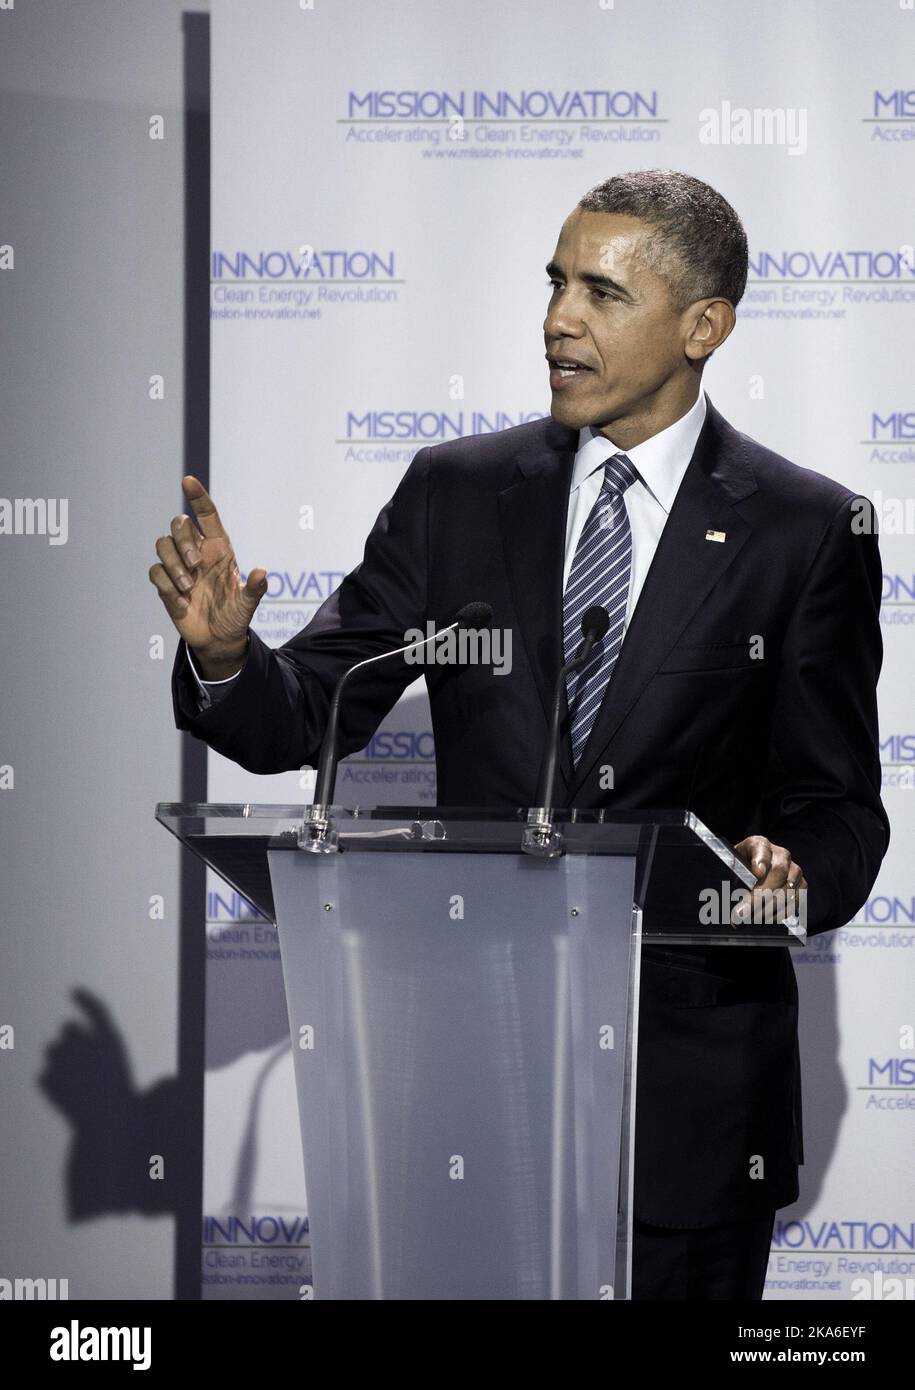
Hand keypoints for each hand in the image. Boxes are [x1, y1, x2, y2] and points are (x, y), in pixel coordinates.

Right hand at [148, 476, 267, 677]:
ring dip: (174, 565)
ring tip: (189, 588)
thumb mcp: (248, 605)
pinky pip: (155, 572)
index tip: (188, 481)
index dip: (197, 496)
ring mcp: (179, 567)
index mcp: (219, 549)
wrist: (218, 640)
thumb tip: (262, 572)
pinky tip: (182, 603)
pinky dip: (167, 586)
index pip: (207, 515)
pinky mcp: (166, 584)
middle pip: (178, 524)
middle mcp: (197, 552)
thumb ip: (255, 589)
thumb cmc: (235, 616)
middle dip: (183, 540)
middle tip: (196, 566)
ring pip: (162, 544)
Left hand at [732, 834, 807, 925]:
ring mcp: (793, 868)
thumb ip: (735, 882)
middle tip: (746, 911)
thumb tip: (737, 910)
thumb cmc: (743, 869)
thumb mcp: (734, 869)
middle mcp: (780, 854)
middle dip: (762, 894)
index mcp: (759, 844)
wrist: (757, 870)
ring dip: (772, 905)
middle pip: (778, 871)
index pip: (761, 848)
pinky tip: (769, 918)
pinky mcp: (801, 883)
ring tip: (756, 918)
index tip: (758, 872)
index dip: (761, 860)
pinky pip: (797, 897)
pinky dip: (783, 910)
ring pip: (789, 886)